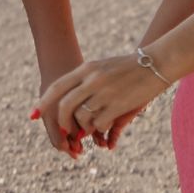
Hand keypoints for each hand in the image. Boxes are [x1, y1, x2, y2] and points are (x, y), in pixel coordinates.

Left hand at [40, 56, 165, 146]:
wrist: (158, 62)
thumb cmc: (130, 65)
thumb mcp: (103, 66)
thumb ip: (85, 78)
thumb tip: (68, 94)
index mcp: (86, 68)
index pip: (57, 87)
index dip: (43, 103)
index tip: (34, 115)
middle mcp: (92, 80)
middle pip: (65, 106)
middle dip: (62, 122)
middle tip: (65, 131)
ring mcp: (105, 93)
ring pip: (82, 117)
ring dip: (84, 127)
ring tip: (91, 127)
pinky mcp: (118, 105)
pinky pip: (99, 124)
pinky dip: (99, 129)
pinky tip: (105, 127)